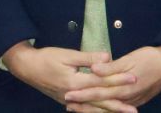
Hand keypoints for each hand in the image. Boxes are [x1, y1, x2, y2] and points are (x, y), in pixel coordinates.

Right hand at [0, 42, 127, 107]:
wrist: (27, 67)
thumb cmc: (46, 58)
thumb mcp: (67, 54)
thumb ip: (88, 57)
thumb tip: (108, 57)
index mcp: (75, 82)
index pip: (101, 81)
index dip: (118, 80)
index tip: (134, 78)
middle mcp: (74, 95)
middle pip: (99, 100)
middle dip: (118, 104)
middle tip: (134, 109)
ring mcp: (69, 101)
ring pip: (92, 109)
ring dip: (108, 112)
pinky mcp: (66, 101)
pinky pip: (83, 110)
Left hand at [63, 46, 160, 111]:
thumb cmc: (150, 59)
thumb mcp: (130, 59)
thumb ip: (111, 67)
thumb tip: (93, 69)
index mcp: (123, 88)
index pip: (98, 92)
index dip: (82, 94)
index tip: (67, 95)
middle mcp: (127, 98)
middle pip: (101, 104)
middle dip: (84, 105)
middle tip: (68, 105)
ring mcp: (132, 101)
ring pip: (109, 108)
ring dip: (93, 109)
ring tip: (77, 108)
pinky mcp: (136, 100)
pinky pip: (117, 108)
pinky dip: (106, 108)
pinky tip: (99, 108)